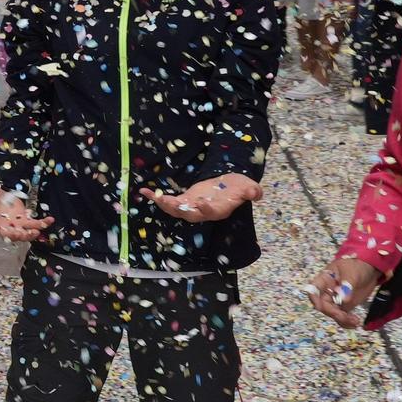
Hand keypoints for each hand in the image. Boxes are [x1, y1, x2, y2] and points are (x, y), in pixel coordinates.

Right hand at [0, 185, 52, 240]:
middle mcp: (3, 227)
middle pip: (8, 235)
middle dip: (14, 236)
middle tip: (18, 234)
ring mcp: (15, 226)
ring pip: (23, 234)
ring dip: (29, 235)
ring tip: (35, 232)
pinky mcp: (25, 221)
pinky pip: (35, 224)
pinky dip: (43, 223)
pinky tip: (50, 220)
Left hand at [140, 173, 261, 222]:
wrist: (229, 185)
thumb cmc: (238, 187)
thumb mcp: (248, 186)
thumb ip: (251, 190)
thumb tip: (257, 193)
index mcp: (218, 210)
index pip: (211, 212)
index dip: (205, 208)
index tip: (201, 201)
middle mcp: (203, 212)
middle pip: (189, 215)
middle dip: (179, 210)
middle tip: (169, 203)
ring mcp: (191, 207)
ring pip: (176, 211)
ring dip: (165, 205)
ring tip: (155, 197)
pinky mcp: (183, 201)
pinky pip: (168, 202)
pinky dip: (156, 198)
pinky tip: (144, 191)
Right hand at [307, 256, 382, 328]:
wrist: (370, 268)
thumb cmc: (357, 266)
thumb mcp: (352, 273)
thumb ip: (347, 286)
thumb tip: (343, 300)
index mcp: (324, 280)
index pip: (313, 289)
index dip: (313, 299)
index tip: (320, 307)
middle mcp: (327, 291)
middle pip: (324, 306)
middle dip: (334, 313)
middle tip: (348, 317)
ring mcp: (336, 300)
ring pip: (333, 314)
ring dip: (342, 320)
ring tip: (355, 322)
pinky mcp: (345, 306)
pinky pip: (342, 317)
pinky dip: (347, 322)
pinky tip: (356, 323)